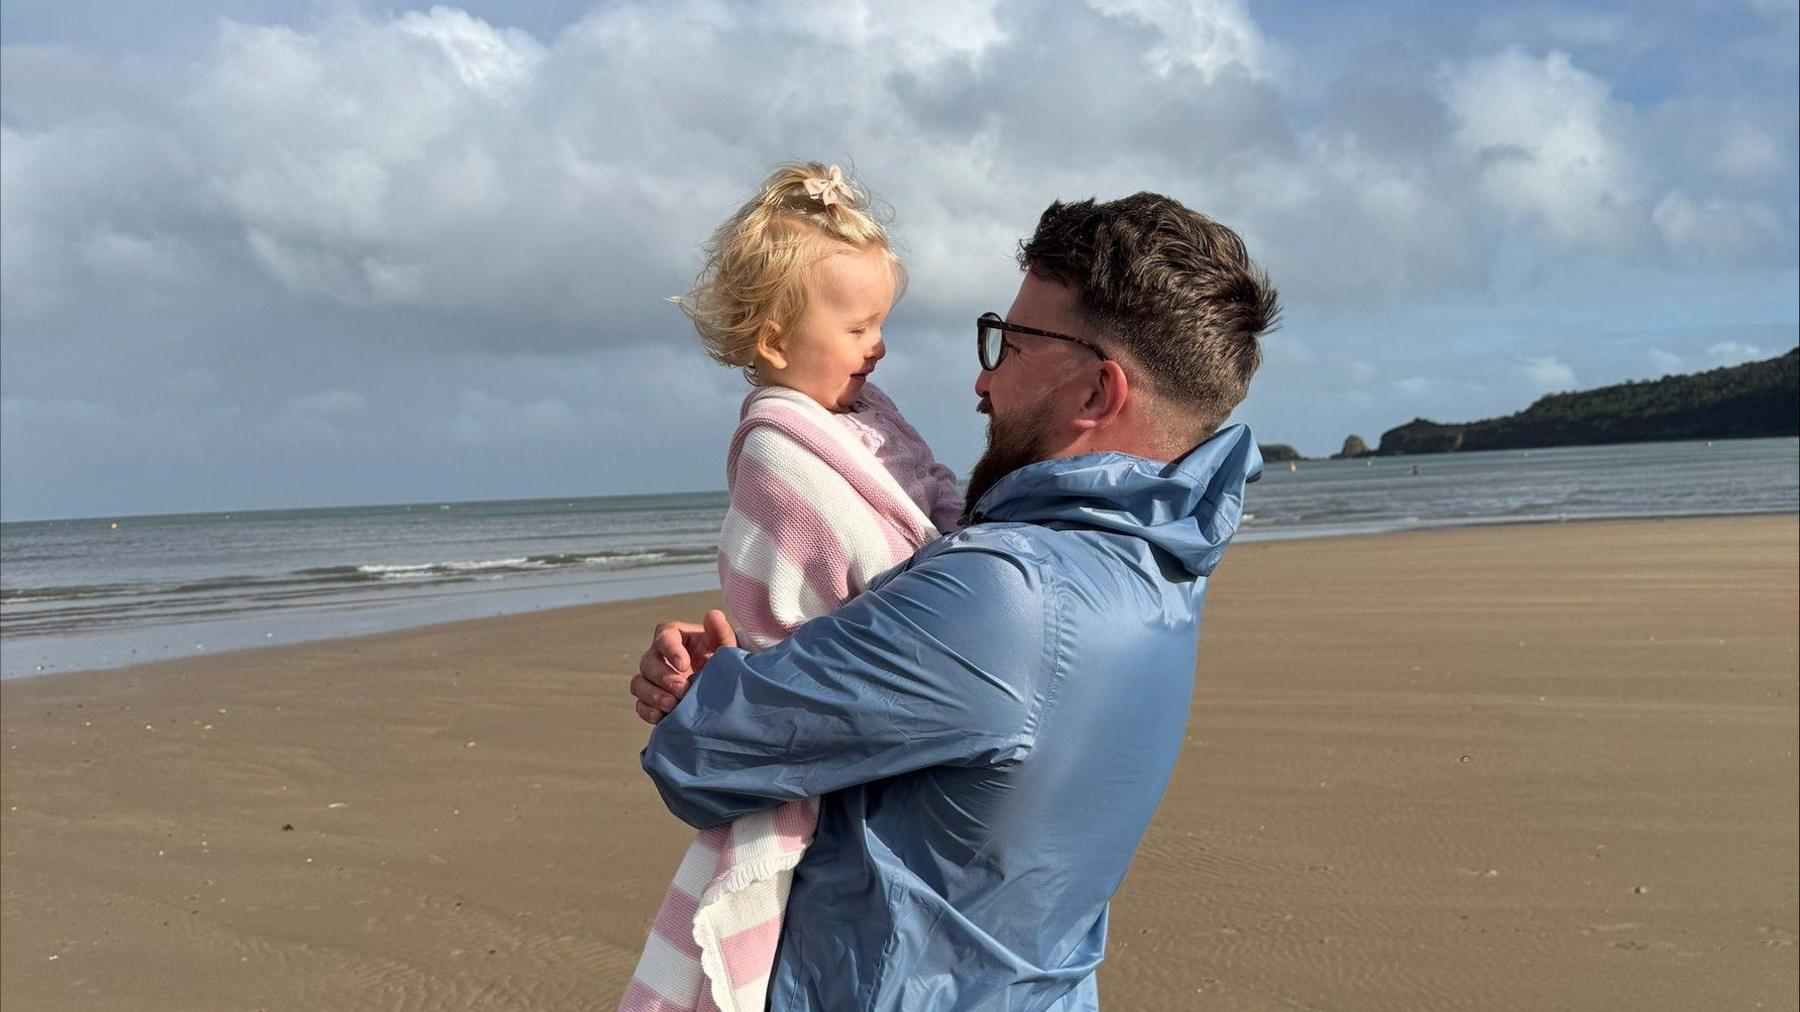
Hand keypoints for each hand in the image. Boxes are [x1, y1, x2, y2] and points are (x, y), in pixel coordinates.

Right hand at [631, 610, 735, 724]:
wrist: (725, 686)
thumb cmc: (723, 659)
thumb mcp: (726, 646)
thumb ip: (720, 631)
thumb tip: (713, 615)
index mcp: (675, 637)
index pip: (664, 636)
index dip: (670, 650)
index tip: (685, 664)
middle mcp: (659, 656)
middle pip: (647, 662)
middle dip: (664, 678)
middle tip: (684, 690)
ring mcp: (653, 679)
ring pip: (638, 683)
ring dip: (653, 695)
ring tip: (673, 706)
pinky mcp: (652, 700)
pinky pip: (640, 705)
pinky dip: (647, 711)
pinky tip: (661, 718)